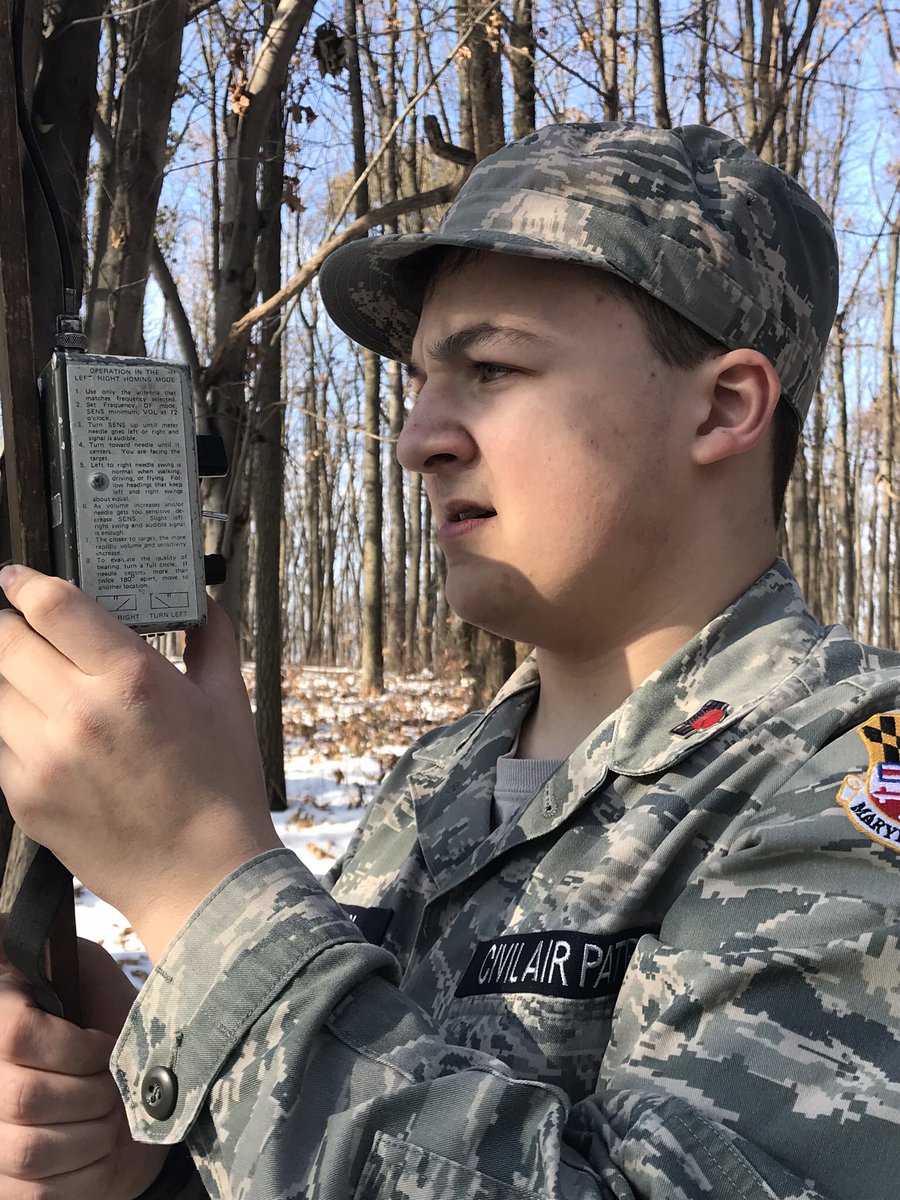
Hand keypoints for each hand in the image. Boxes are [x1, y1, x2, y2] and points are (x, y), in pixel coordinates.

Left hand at [0, 566, 281, 959]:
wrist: (201, 876)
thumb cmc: (222, 787)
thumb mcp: (229, 701)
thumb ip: (211, 638)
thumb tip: (201, 601)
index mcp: (133, 678)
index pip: (53, 607)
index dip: (25, 582)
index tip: (16, 576)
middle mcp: (79, 712)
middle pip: (6, 641)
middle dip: (7, 624)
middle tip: (18, 622)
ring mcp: (43, 757)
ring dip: (7, 676)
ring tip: (32, 680)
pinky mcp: (23, 796)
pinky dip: (11, 725)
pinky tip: (41, 731)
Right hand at [0, 938, 167, 1198]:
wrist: (140, 1101)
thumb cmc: (113, 1029)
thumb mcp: (92, 979)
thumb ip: (63, 955)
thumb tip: (7, 925)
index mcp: (3, 1023)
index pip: (16, 1035)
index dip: (75, 1048)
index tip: (104, 1045)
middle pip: (25, 1098)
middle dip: (90, 1093)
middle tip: (114, 1085)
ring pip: (33, 1149)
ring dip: (92, 1134)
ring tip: (110, 1116)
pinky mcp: (9, 1190)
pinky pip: (38, 1195)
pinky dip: (86, 1174)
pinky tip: (99, 1151)